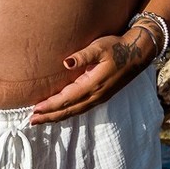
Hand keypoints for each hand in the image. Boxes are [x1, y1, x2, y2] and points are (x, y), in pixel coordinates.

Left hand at [29, 29, 155, 124]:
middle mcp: (96, 95)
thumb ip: (83, 56)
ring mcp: (99, 97)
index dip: (51, 105)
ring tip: (40, 120)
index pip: (67, 99)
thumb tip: (66, 62)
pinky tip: (59, 114)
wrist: (138, 53)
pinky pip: (81, 108)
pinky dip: (67, 113)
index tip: (35, 110)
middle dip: (50, 116)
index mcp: (93, 84)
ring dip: (57, 117)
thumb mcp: (99, 47)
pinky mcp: (101, 96)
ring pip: (75, 111)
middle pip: (69, 110)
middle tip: (31, 121)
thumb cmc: (116, 47)